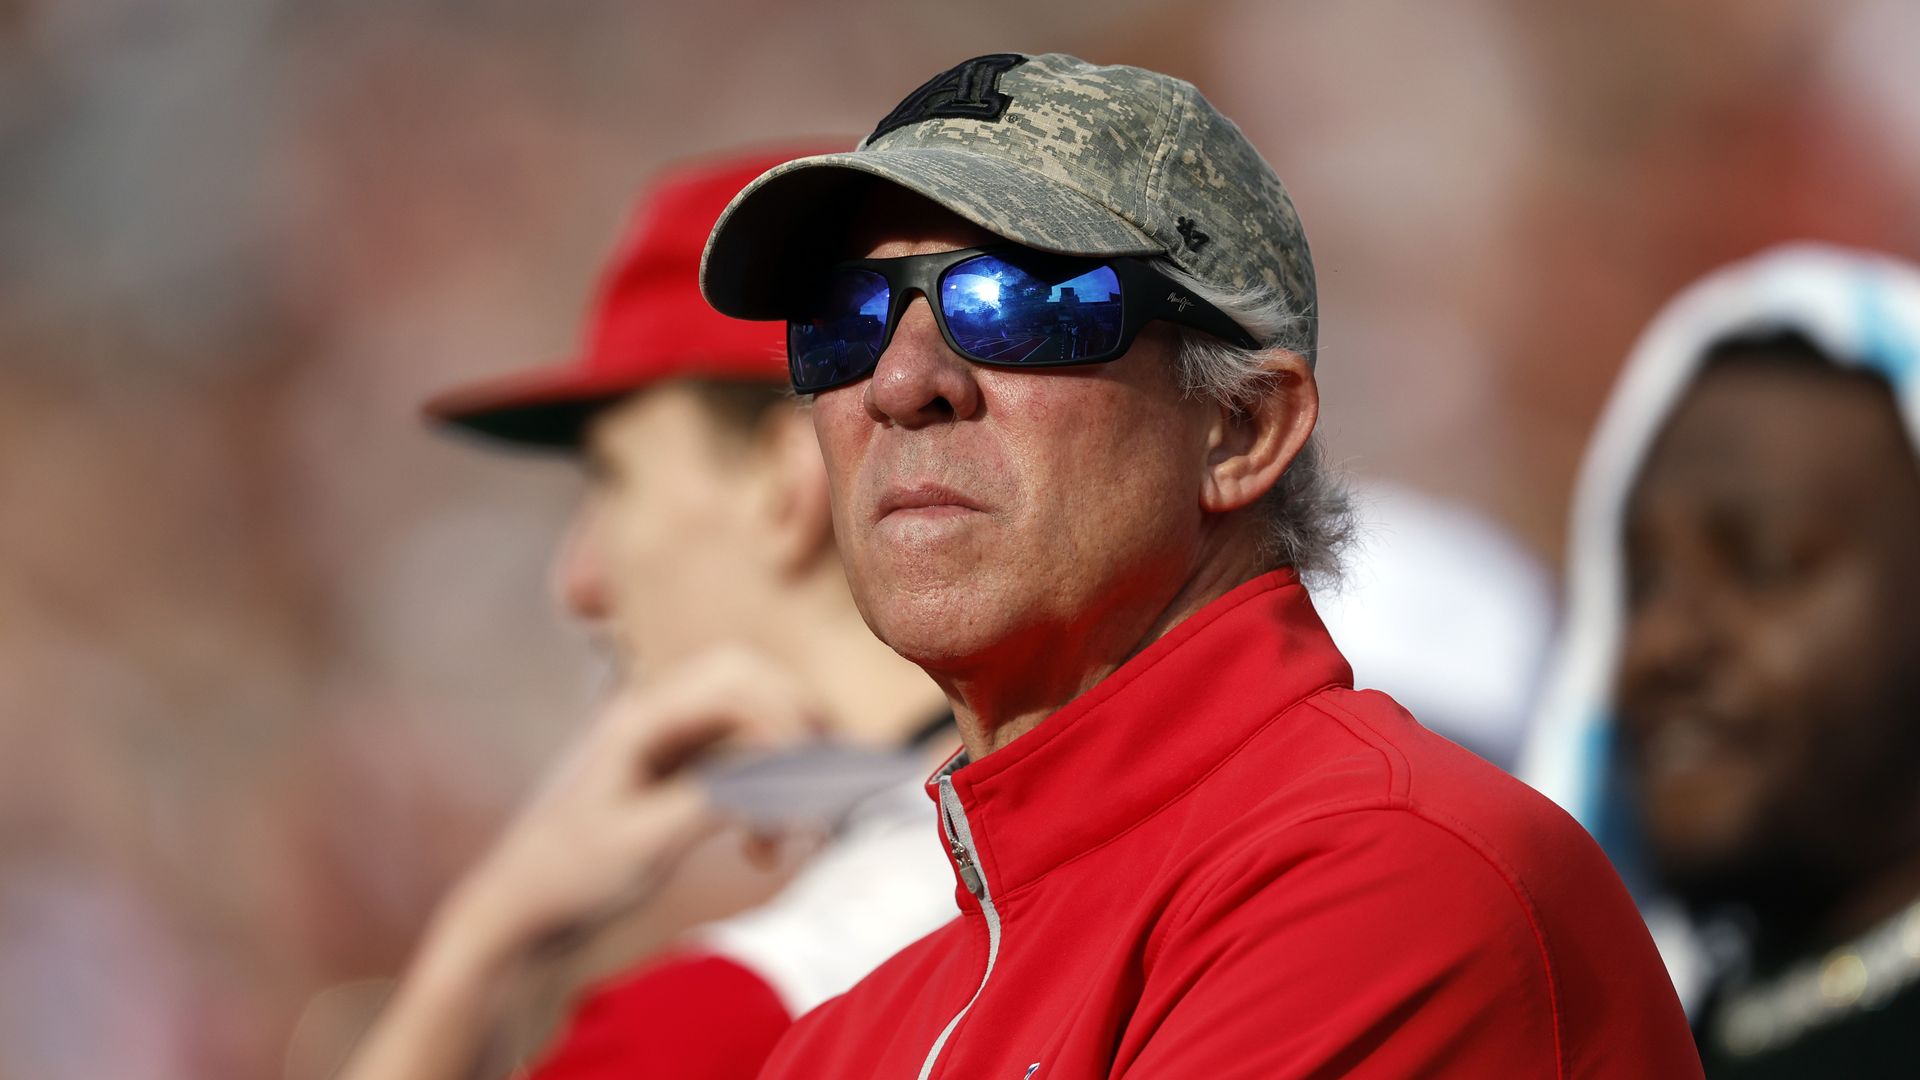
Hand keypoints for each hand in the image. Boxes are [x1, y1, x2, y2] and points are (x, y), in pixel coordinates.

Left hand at [338, 647, 823, 1079]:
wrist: (521, 915)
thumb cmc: (569, 877)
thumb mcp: (646, 843)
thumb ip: (716, 799)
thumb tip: (785, 777)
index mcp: (638, 719)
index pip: (733, 682)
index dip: (785, 716)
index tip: (813, 775)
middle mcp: (653, 716)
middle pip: (747, 679)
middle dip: (797, 720)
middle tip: (826, 776)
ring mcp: (662, 742)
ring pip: (748, 719)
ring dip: (782, 763)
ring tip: (792, 831)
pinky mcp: (671, 772)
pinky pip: (736, 758)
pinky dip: (763, 791)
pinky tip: (762, 847)